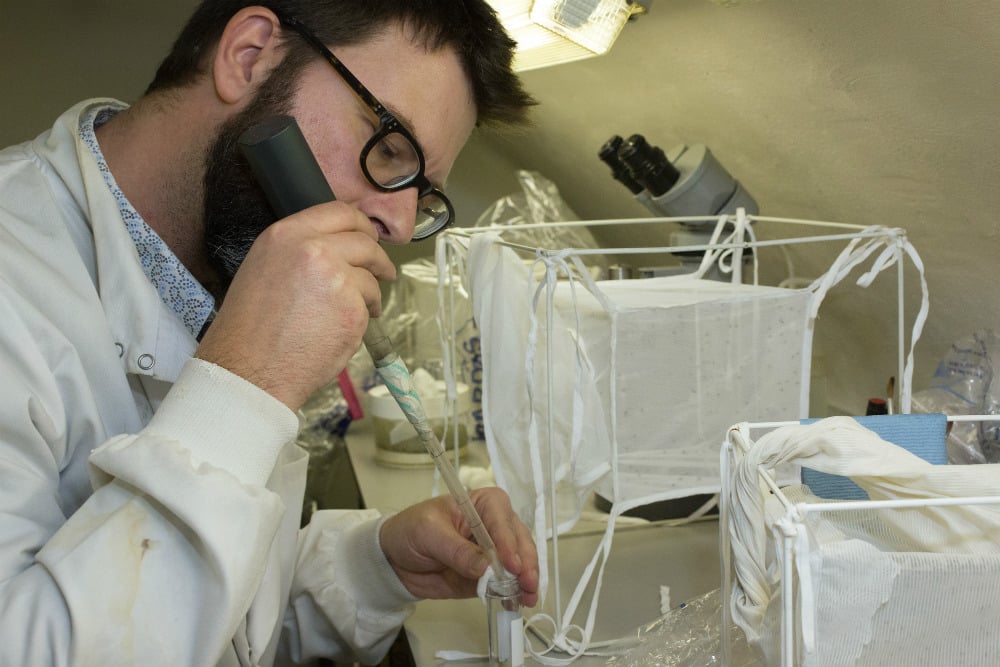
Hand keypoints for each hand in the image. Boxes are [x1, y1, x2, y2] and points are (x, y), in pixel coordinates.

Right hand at [196, 202, 395, 409]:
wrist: (249, 369)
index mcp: (287, 235)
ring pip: (370, 277)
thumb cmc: (249, 328)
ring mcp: (337, 279)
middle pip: (364, 242)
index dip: (361, 224)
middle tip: (383, 270)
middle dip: (378, 258)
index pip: (339, 212)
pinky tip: (342, 330)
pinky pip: (369, 307)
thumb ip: (299, 250)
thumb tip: (335, 247)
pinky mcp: (353, 309)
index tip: (370, 236)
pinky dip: (363, 318)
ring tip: (359, 310)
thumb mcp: (264, 268)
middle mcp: (314, 249)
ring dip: (371, 293)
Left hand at [379, 487, 538, 606]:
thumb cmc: (410, 531)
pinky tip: (517, 604)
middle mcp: (494, 525)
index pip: (502, 518)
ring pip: (519, 563)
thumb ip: (456, 550)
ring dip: (525, 581)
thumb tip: (485, 568)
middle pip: (519, 541)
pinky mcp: (488, 576)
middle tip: (526, 584)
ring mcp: (494, 552)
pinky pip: (505, 584)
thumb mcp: (429, 533)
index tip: (511, 564)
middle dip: (525, 563)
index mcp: (482, 504)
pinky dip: (513, 594)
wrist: (395, 559)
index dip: (509, 540)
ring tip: (526, 598)